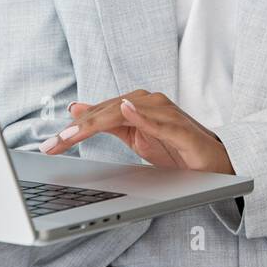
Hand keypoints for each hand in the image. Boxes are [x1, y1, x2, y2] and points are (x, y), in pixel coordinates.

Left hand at [37, 90, 235, 174]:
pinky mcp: (182, 130)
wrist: (216, 163)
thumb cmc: (176, 149)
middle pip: (106, 113)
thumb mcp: (134, 136)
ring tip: (73, 133)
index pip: (98, 114)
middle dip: (76, 129)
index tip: (50, 144)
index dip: (72, 129)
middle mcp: (149, 103)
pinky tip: (125, 110)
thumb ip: (107, 122)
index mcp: (136, 105)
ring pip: (125, 113)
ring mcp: (166, 114)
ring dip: (97, 121)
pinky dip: (142, 115)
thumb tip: (75, 108)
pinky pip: (159, 121)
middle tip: (53, 144)